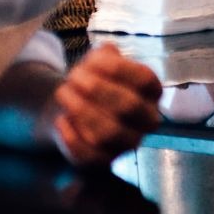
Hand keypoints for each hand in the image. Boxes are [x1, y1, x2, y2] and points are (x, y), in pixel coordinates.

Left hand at [47, 44, 161, 166]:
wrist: (73, 108)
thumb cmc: (94, 81)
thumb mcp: (100, 61)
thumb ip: (105, 55)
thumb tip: (107, 53)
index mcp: (152, 92)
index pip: (144, 79)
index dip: (117, 69)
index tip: (90, 62)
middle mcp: (147, 119)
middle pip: (128, 106)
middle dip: (96, 90)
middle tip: (72, 78)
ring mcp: (128, 142)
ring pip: (109, 133)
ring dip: (81, 111)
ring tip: (62, 94)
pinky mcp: (106, 160)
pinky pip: (90, 155)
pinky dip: (71, 137)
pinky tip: (61, 120)